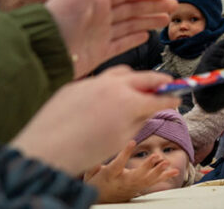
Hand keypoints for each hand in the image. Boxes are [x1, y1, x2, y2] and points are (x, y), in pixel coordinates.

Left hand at [9, 67, 178, 175]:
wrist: (45, 151)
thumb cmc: (85, 151)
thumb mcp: (121, 138)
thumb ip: (140, 119)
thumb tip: (150, 108)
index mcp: (129, 102)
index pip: (159, 97)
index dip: (172, 99)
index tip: (177, 99)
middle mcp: (114, 86)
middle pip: (145, 77)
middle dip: (160, 81)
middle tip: (168, 84)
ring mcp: (94, 82)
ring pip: (121, 72)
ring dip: (134, 77)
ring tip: (137, 86)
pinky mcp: (76, 85)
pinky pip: (98, 81)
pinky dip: (109, 86)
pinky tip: (106, 97)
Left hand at [45, 0, 176, 76]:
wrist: (43, 51)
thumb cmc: (58, 20)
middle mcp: (100, 16)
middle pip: (133, 8)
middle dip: (153, 6)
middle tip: (174, 5)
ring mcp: (100, 34)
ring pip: (130, 25)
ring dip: (149, 21)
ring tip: (166, 19)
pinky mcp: (98, 52)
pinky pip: (121, 44)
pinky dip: (134, 39)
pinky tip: (146, 36)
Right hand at [84, 140, 177, 202]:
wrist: (103, 199)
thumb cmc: (97, 182)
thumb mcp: (91, 174)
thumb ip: (93, 165)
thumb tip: (94, 155)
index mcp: (111, 175)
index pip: (118, 164)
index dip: (125, 153)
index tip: (132, 142)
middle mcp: (124, 181)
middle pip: (136, 175)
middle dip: (147, 166)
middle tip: (156, 156)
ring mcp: (134, 185)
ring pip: (148, 179)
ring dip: (158, 171)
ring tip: (167, 162)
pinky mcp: (141, 187)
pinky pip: (154, 182)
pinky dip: (165, 176)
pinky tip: (175, 171)